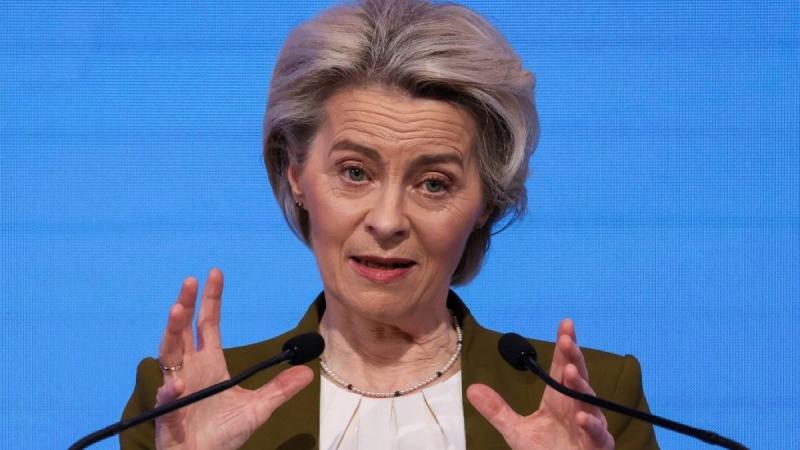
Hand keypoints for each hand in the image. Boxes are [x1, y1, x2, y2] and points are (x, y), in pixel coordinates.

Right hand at [154, 268, 313, 449]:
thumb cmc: (223, 434)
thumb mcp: (259, 408)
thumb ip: (280, 389)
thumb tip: (307, 372)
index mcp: (209, 363)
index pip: (208, 324)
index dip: (211, 299)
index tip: (214, 273)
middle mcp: (190, 369)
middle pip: (183, 330)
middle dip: (185, 304)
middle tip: (190, 281)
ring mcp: (177, 388)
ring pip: (169, 355)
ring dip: (171, 333)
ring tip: (176, 310)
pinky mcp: (168, 413)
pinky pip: (167, 398)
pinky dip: (169, 390)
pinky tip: (175, 382)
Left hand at [466, 319, 613, 449]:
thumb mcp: (516, 431)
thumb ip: (497, 410)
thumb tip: (471, 388)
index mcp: (559, 399)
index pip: (562, 366)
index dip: (565, 346)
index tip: (566, 324)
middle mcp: (577, 407)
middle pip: (577, 377)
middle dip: (573, 358)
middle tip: (567, 340)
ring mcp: (589, 425)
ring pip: (589, 402)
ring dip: (580, 387)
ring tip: (569, 372)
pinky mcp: (596, 446)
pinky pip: (597, 434)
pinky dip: (590, 424)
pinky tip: (581, 416)